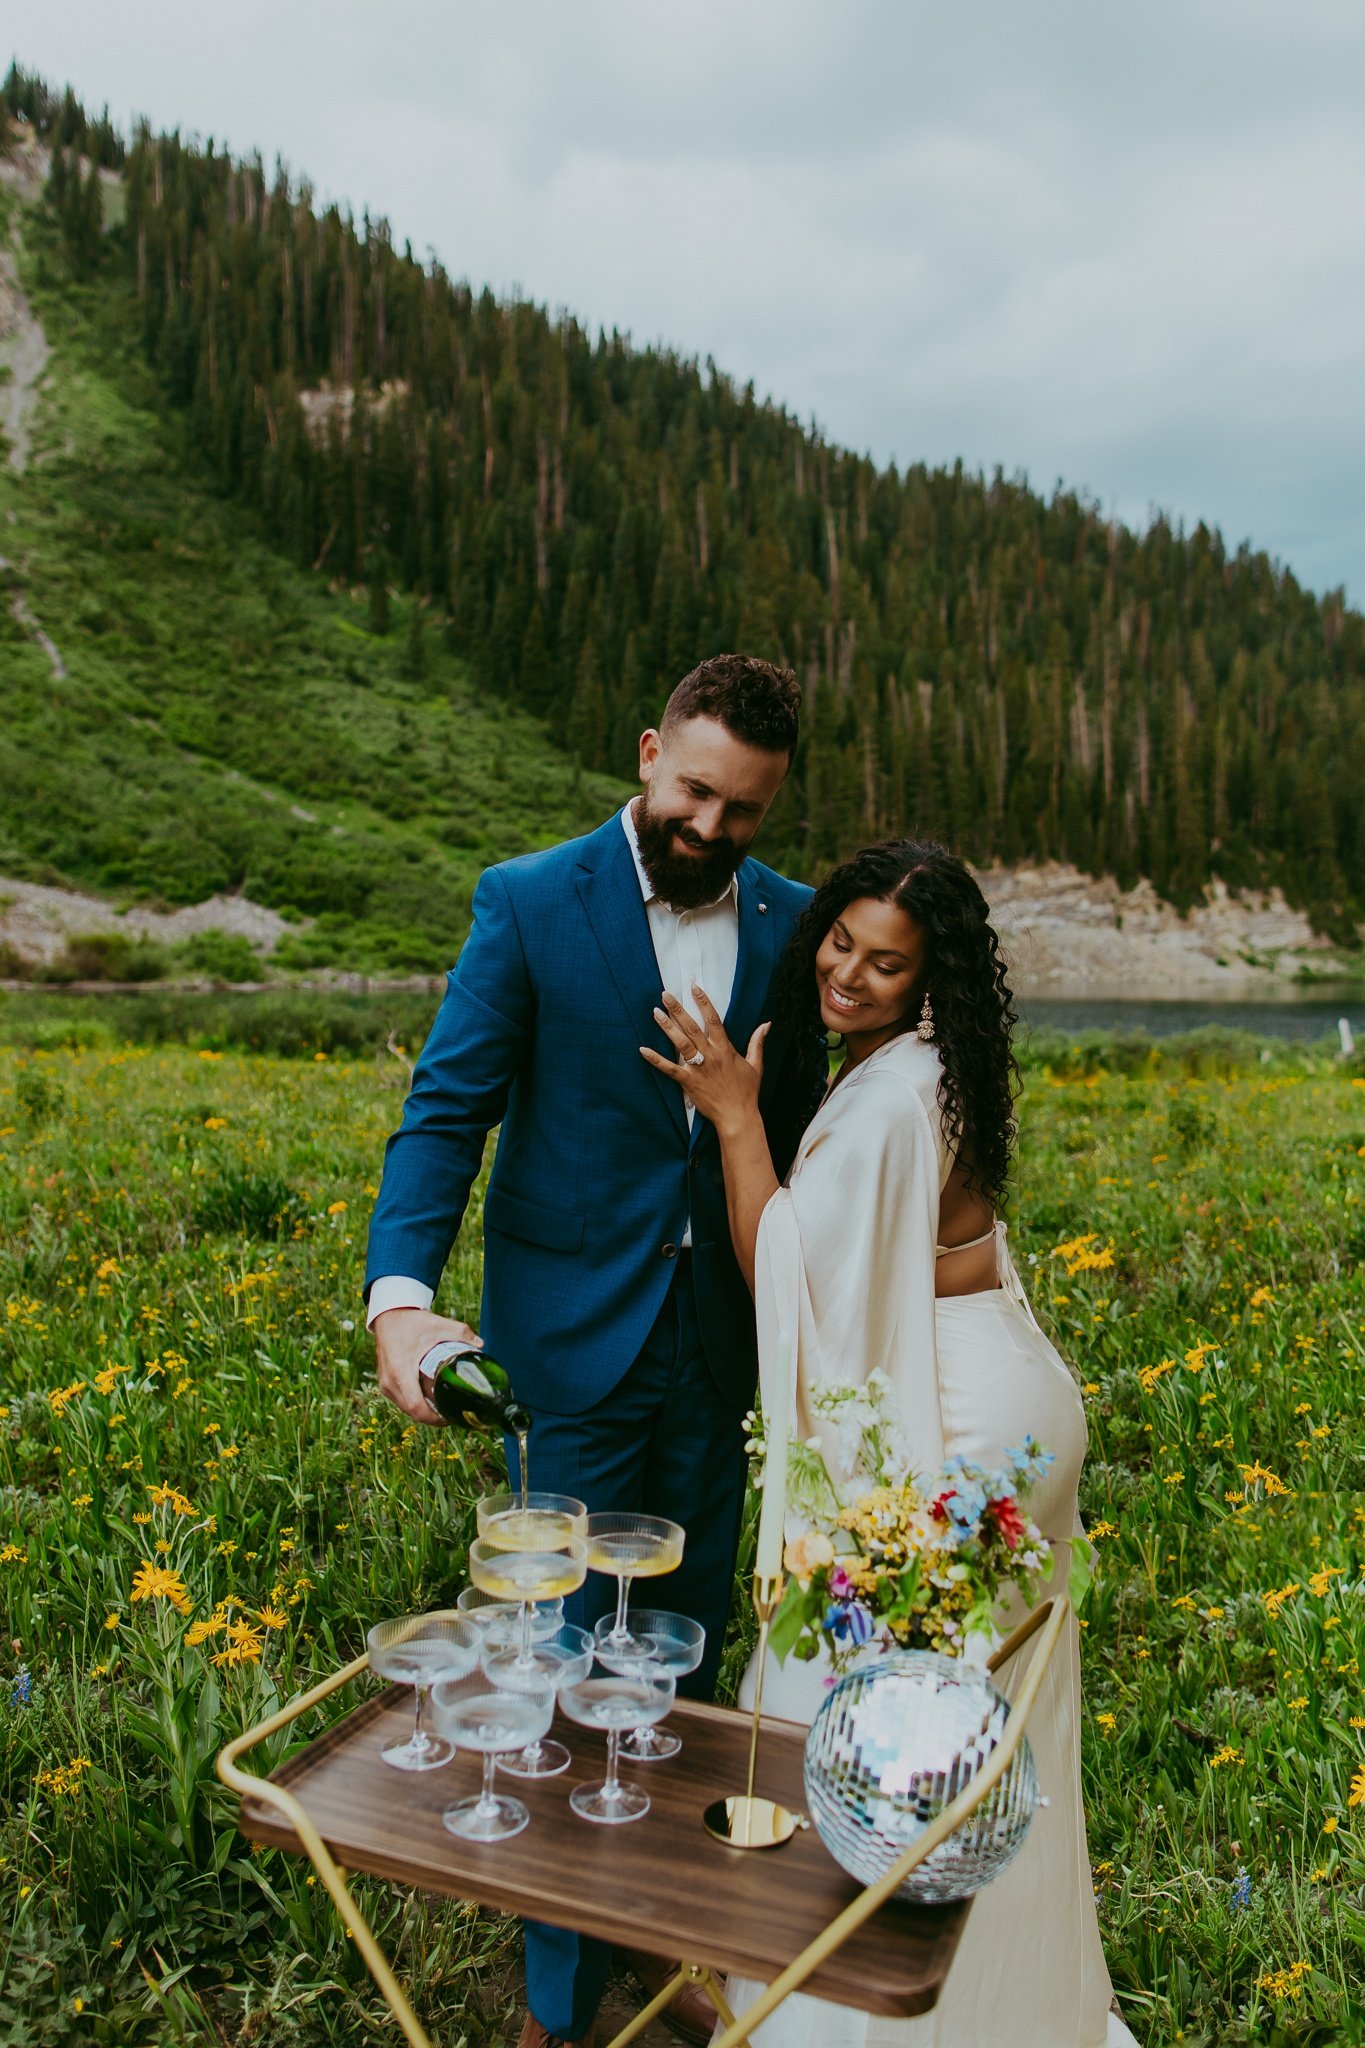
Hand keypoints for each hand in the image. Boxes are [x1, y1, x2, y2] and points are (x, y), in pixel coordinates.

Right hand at [372, 1308, 480, 1425]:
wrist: (388, 1317)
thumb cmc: (412, 1322)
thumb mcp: (438, 1325)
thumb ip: (461, 1333)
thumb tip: (480, 1345)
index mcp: (401, 1372)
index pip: (416, 1407)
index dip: (435, 1419)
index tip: (451, 1417)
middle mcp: (390, 1382)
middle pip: (412, 1412)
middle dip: (433, 1417)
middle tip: (452, 1413)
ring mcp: (385, 1385)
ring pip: (406, 1409)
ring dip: (423, 1412)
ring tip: (443, 1409)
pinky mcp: (384, 1384)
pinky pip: (400, 1401)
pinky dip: (414, 1404)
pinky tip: (428, 1402)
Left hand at [640, 985, 769, 1136]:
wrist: (738, 1116)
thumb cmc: (747, 1092)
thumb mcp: (756, 1065)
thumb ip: (757, 1042)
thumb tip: (766, 1024)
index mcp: (725, 1049)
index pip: (713, 1020)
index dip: (703, 1002)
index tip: (694, 988)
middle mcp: (710, 1055)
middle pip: (692, 1027)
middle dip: (678, 1009)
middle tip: (666, 994)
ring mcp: (698, 1068)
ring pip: (680, 1043)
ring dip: (667, 1027)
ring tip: (655, 1013)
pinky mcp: (688, 1082)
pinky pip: (669, 1069)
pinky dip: (656, 1059)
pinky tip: (643, 1050)